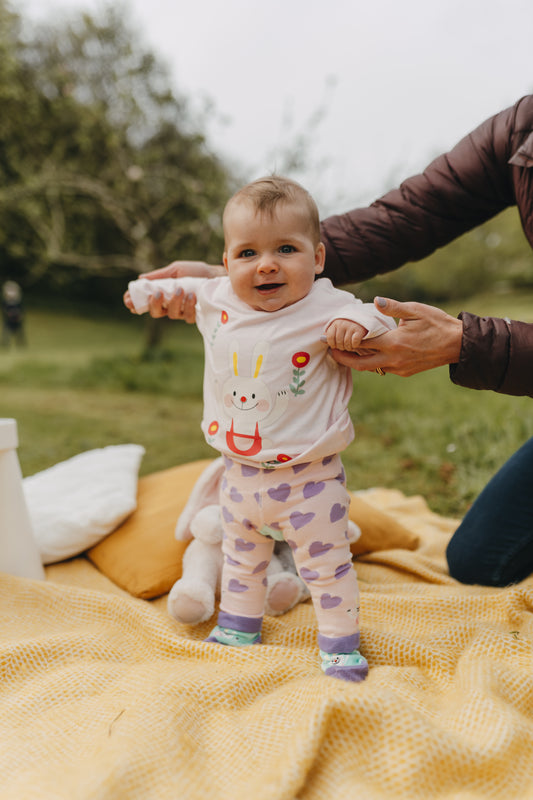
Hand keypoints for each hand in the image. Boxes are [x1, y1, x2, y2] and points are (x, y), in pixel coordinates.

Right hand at [123, 261, 223, 322]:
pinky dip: (188, 306)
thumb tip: (140, 279)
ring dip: (174, 302)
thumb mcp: (176, 270)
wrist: (216, 276)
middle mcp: (170, 305)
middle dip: (153, 305)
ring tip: (181, 289)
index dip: (134, 303)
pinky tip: (192, 296)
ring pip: (171, 314)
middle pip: (155, 313)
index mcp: (162, 294)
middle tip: (156, 294)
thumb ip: (159, 276)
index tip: (128, 300)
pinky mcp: (195, 316)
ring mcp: (182, 312)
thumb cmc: (195, 271)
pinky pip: (187, 316)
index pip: (144, 302)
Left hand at [325, 319, 366, 350]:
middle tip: (343, 347)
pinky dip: (354, 345)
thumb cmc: (347, 325)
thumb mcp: (337, 327)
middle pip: (338, 342)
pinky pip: (354, 342)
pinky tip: (355, 345)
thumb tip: (321, 339)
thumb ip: (329, 334)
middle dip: (341, 347)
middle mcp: (343, 324)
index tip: (335, 346)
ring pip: (346, 343)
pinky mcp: (360, 330)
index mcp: (335, 323)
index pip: (330, 337)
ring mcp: (351, 327)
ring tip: (349, 347)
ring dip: (348, 348)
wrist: (362, 318)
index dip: (332, 344)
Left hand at [330, 297, 462, 376]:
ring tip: (346, 352)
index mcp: (394, 343)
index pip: (361, 344)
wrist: (457, 344)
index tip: (329, 337)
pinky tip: (369, 354)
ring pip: (371, 369)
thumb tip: (374, 301)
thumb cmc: (437, 323)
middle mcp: (394, 359)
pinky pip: (384, 369)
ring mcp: (400, 368)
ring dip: (358, 362)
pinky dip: (373, 363)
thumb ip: (393, 307)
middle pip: (360, 365)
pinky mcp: (405, 372)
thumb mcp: (416, 310)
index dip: (342, 340)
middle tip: (331, 352)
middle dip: (343, 359)